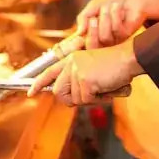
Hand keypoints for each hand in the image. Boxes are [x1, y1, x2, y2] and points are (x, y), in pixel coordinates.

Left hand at [27, 41, 142, 105]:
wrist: (128, 58)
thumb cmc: (114, 66)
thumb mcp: (91, 70)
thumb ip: (78, 80)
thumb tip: (71, 98)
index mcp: (71, 59)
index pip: (49, 72)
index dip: (38, 84)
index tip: (30, 93)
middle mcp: (71, 64)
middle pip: (59, 92)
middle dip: (72, 99)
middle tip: (90, 96)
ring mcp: (76, 71)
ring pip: (74, 99)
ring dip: (90, 99)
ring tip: (103, 87)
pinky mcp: (84, 80)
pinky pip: (86, 100)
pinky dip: (99, 99)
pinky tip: (107, 88)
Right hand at [76, 0, 158, 48]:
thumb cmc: (110, 4)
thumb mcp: (92, 8)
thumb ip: (83, 18)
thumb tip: (79, 32)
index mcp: (93, 36)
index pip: (84, 45)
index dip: (79, 41)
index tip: (81, 27)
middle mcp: (103, 42)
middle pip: (93, 46)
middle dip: (92, 30)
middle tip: (93, 18)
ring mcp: (115, 40)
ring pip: (105, 37)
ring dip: (105, 18)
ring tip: (107, 7)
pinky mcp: (126, 35)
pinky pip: (117, 29)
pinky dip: (115, 15)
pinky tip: (117, 7)